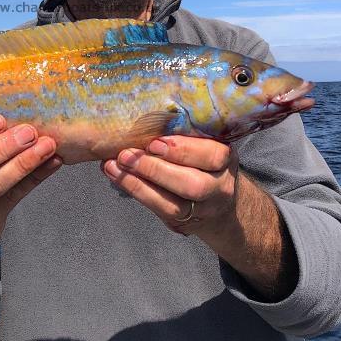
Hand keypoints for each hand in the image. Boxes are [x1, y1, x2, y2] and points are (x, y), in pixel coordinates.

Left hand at [101, 135, 237, 235]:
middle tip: (126, 155)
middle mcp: (219, 187)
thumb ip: (185, 133)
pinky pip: (159, 210)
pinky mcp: (183, 222)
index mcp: (225, 159)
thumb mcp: (204, 143)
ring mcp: (202, 209)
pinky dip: (135, 190)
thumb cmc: (202, 161)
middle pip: (193, 184)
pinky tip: (116, 175)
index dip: (183, 149)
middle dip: (156, 169)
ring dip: (138, 183)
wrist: (217, 202)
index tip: (154, 141)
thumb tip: (146, 118)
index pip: (213, 155)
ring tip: (115, 165)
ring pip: (174, 204)